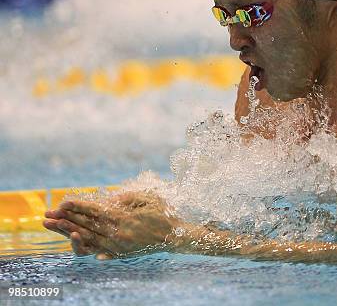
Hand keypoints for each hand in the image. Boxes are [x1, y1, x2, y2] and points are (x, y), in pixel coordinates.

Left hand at [43, 191, 181, 258]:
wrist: (175, 236)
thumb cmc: (163, 213)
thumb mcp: (148, 198)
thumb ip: (127, 198)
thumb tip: (109, 199)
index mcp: (125, 217)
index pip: (96, 211)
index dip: (78, 206)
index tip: (63, 202)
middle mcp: (119, 233)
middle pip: (87, 225)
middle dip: (65, 219)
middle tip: (47, 215)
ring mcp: (119, 245)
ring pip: (87, 237)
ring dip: (67, 231)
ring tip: (52, 226)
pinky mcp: (121, 252)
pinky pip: (98, 249)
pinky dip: (85, 246)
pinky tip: (73, 242)